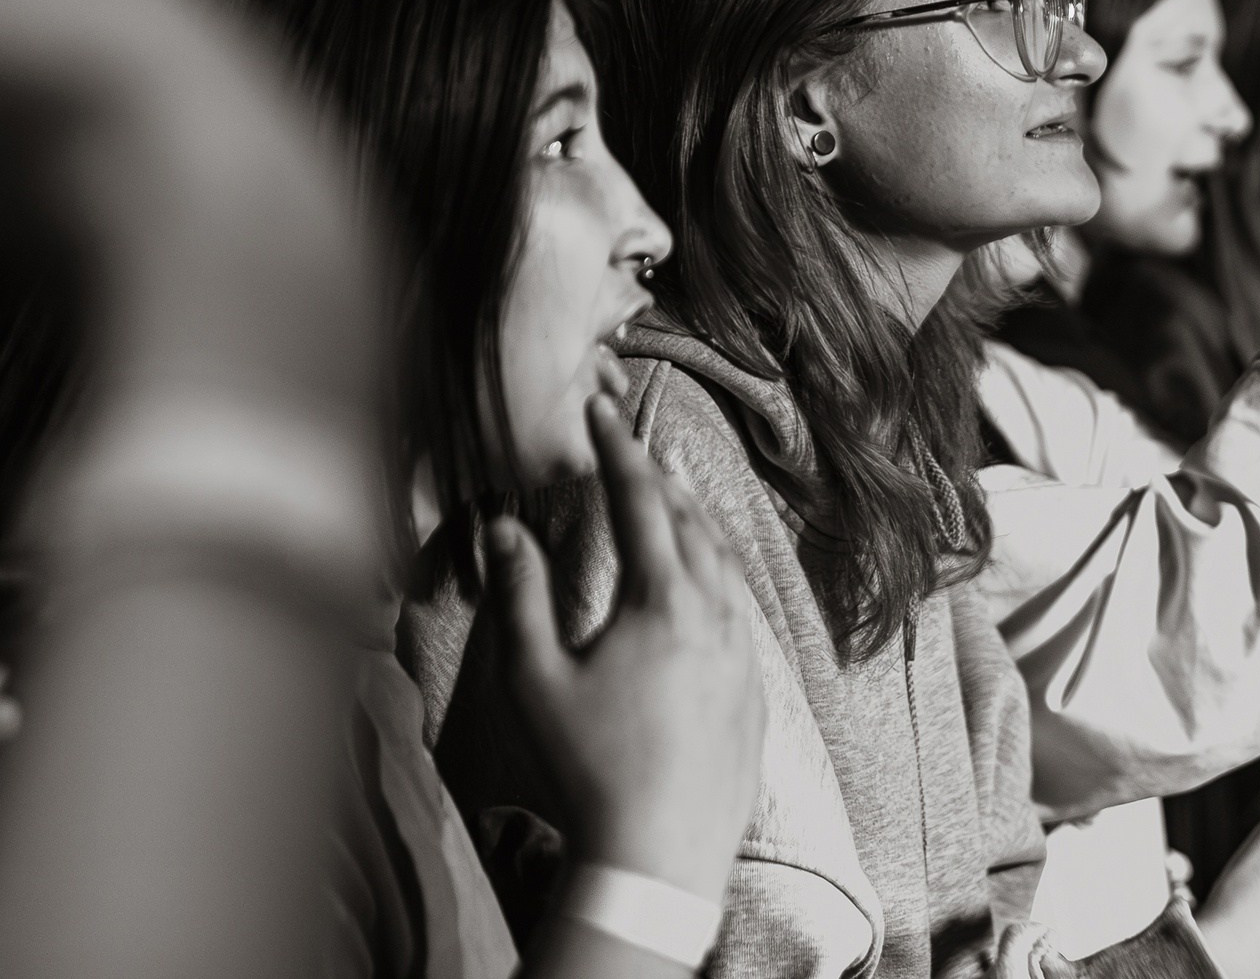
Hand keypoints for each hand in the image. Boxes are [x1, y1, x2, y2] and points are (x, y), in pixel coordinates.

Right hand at [486, 398, 764, 905]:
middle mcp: (716, 612)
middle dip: (658, 473)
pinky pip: (742, 603)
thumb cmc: (589, 767)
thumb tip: (504, 527)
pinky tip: (708, 577)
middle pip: (690, 521)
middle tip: (634, 437)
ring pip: (725, 560)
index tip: (599, 407)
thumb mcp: (536, 678)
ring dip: (696, 518)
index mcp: (663, 599)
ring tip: (675, 491)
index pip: (639, 501)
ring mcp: (744, 650)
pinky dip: (720, 569)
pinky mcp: (755, 686)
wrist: (660, 852)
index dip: (615, 448)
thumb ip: (520, 594)